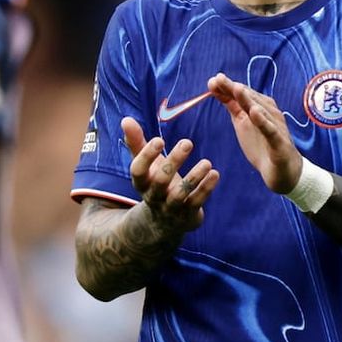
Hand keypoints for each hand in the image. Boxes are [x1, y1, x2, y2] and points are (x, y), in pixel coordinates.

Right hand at [122, 116, 218, 232]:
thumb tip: (126, 119)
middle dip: (173, 162)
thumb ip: (136, 143)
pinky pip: (196, 202)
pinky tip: (215, 173)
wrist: (163, 223)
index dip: (147, 156)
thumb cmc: (155, 183)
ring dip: (193, 177)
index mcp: (142, 183)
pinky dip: (206, 189)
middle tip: (187, 142)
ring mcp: (171, 208)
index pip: (138, 171)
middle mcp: (154, 197)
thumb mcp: (146, 165)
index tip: (159, 139)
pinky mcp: (188, 215)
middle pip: (160, 181)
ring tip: (206, 162)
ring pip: (179, 195)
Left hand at [207, 73, 301, 194]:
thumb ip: (232, 105)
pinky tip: (254, 113)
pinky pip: (271, 131)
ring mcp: (275, 127)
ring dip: (249, 100)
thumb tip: (216, 87)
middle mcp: (268, 113)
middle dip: (234, 89)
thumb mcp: (243, 122)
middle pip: (250, 98)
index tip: (212, 81)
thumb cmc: (262, 144)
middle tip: (219, 79)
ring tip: (237, 89)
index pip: (242, 94)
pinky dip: (263, 121)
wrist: (283, 170)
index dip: (227, 86)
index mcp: (258, 107)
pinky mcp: (279, 143)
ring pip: (261, 111)